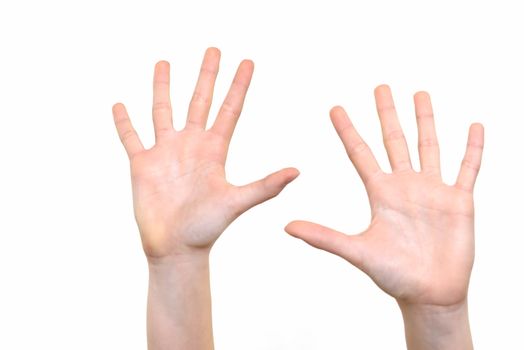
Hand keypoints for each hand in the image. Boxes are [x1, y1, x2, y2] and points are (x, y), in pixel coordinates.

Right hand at [113, 48, 298, 261]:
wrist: (176, 248)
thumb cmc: (207, 228)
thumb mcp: (237, 202)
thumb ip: (265, 186)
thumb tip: (298, 171)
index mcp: (214, 150)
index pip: (229, 109)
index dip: (238, 86)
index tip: (248, 62)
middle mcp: (191, 145)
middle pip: (200, 101)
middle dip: (207, 75)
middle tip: (214, 49)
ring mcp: (165, 152)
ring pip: (163, 111)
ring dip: (163, 87)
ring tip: (165, 62)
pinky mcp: (142, 164)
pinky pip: (131, 137)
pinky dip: (124, 122)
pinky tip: (119, 105)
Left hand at [285, 85, 483, 307]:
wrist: (429, 294)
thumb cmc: (393, 275)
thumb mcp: (357, 252)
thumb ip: (324, 237)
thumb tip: (286, 227)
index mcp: (380, 193)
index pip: (360, 153)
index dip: (347, 130)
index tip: (334, 108)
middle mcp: (405, 185)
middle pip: (394, 140)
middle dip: (387, 113)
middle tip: (379, 86)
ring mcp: (433, 190)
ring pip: (429, 145)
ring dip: (425, 120)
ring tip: (420, 93)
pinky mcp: (459, 201)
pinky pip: (468, 168)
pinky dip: (473, 148)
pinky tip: (475, 126)